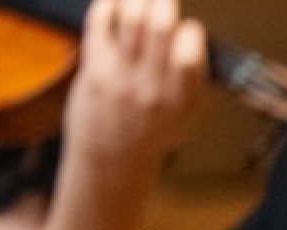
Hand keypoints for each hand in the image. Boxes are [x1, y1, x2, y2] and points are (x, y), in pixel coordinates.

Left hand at [60, 0, 207, 179]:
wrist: (110, 157)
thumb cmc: (152, 130)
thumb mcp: (188, 113)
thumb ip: (192, 76)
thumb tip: (190, 31)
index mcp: (182, 98)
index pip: (189, 51)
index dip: (190, 31)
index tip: (187, 30)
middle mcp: (152, 87)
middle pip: (159, 28)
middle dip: (163, 2)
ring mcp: (120, 78)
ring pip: (130, 21)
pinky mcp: (93, 70)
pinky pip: (99, 26)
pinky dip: (107, 5)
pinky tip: (113, 2)